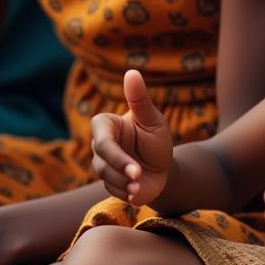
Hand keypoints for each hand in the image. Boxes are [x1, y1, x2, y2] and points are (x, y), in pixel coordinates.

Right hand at [91, 69, 172, 205]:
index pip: (100, 136)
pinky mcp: (108, 184)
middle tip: (138, 175)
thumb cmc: (156, 139)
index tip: (130, 161)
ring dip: (124, 181)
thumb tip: (132, 72)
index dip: (113, 151)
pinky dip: (126, 191)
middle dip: (120, 167)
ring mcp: (103, 165)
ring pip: (105, 175)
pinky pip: (111, 189)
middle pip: (101, 158)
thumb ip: (140, 99)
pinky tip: (137, 191)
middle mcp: (100, 145)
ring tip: (139, 184)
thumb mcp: (152, 119)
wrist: (164, 169)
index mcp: (107, 125)